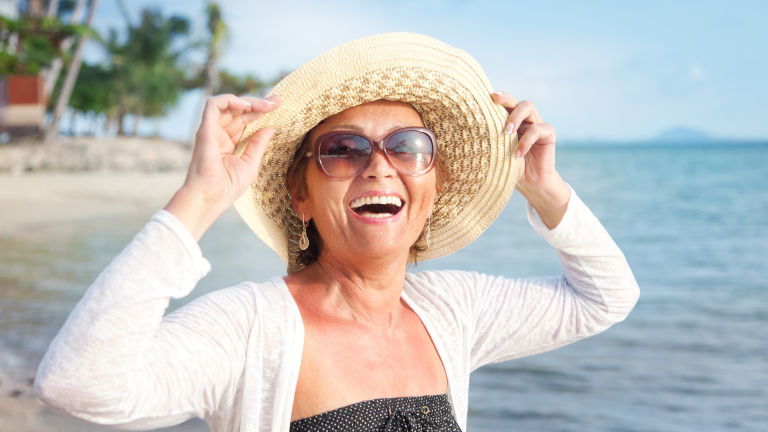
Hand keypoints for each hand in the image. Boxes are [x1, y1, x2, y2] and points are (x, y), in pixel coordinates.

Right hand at [164, 94, 280, 240]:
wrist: (210, 198)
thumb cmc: (227, 187)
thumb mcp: (250, 163)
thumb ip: (258, 144)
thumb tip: (270, 128)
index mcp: (230, 141)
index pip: (246, 119)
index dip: (261, 110)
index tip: (279, 104)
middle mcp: (220, 133)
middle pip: (239, 110)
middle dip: (259, 103)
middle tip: (277, 101)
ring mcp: (212, 130)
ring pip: (228, 104)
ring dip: (247, 101)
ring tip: (265, 105)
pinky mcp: (205, 129)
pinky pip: (213, 105)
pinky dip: (229, 100)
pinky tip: (245, 106)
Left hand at [492, 91, 569, 228]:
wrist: (529, 184)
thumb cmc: (508, 168)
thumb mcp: (494, 153)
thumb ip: (487, 140)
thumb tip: (464, 132)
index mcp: (510, 121)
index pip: (504, 104)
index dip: (497, 97)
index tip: (487, 96)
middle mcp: (524, 120)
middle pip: (516, 99)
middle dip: (506, 98)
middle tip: (495, 101)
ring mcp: (537, 124)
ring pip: (529, 107)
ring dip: (515, 117)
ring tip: (506, 132)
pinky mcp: (548, 134)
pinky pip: (538, 129)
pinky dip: (526, 141)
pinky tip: (517, 154)